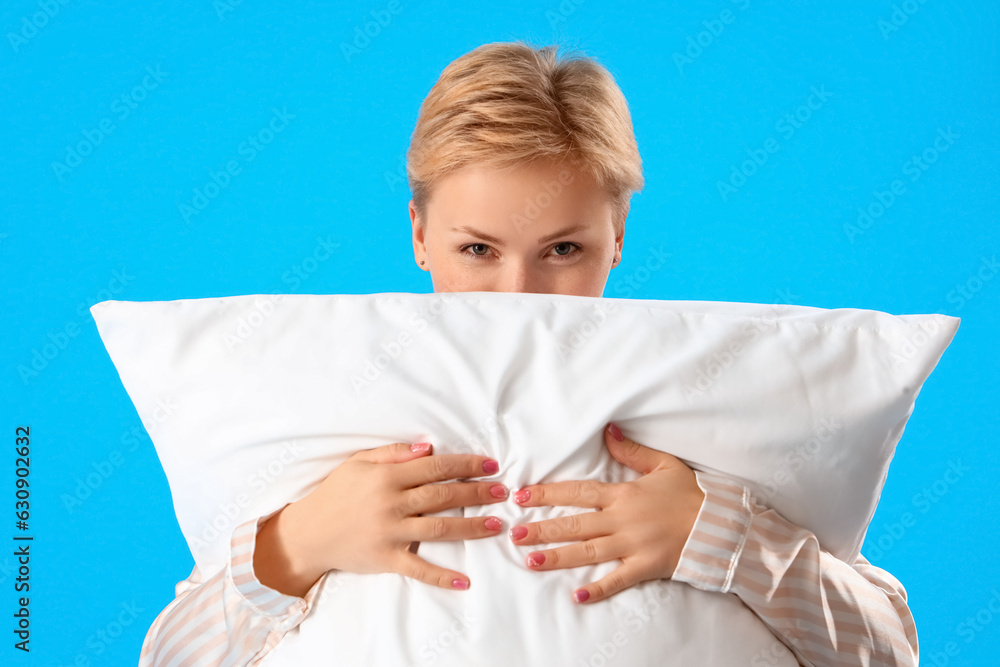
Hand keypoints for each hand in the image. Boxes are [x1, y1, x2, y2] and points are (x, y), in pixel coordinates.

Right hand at [253, 441, 508, 596]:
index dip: (465, 465)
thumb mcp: (359, 462)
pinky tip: (465, 581)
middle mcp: (391, 504)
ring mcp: (390, 533)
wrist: (307, 533)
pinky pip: (418, 568)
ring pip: (439, 528)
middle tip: (504, 491)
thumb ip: (394, 454)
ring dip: (472, 527)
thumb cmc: (335, 493)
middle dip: (477, 492)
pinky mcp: (386, 559)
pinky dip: (441, 576)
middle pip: (443, 496)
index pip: (435, 467)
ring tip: (497, 524)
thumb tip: (428, 447)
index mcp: (387, 477)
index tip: (490, 464)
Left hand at [507, 422, 704, 603]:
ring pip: (587, 552)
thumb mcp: (663, 464)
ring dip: (558, 557)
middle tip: (514, 534)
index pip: (577, 492)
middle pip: (574, 524)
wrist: (720, 524)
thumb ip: (631, 450)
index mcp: (623, 494)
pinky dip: (598, 589)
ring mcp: (632, 546)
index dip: (548, 494)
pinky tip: (577, 597)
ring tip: (531, 561)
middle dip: (542, 528)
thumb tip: (607, 429)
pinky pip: (618, 580)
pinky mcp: (645, 567)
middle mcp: (622, 520)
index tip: (522, 496)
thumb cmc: (690, 493)